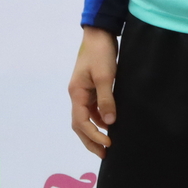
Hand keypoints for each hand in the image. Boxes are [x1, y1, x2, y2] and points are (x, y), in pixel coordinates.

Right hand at [69, 26, 117, 157]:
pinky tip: (110, 124)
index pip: (80, 122)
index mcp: (76, 93)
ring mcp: (83, 91)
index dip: (92, 136)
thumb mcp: (104, 76)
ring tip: (108, 144)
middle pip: (80, 124)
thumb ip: (106, 99)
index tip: (107, 144)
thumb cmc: (101, 53)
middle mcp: (77, 94)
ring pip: (86, 117)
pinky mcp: (91, 87)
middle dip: (90, 140)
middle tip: (104, 154)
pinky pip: (93, 109)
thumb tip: (110, 123)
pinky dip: (100, 119)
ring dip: (95, 131)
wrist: (100, 33)